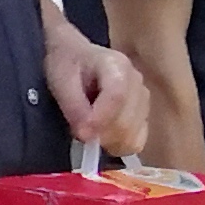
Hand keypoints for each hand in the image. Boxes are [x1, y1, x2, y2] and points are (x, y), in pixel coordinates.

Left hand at [45, 34, 149, 158]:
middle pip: (127, 120)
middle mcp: (137, 82)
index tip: (82, 133)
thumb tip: (86, 135)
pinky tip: (102, 136)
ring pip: (133, 135)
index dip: (101, 119)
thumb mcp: (61, 81)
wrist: (77, 59)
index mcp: (117, 65)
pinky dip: (118, 146)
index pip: (118, 96)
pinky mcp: (143, 116)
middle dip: (101, 134)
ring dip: (108, 142)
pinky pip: (137, 141)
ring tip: (90, 131)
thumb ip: (74, 107)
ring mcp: (143, 100)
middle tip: (80, 132)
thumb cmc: (68, 66)